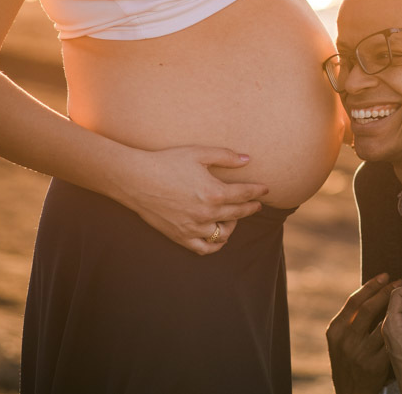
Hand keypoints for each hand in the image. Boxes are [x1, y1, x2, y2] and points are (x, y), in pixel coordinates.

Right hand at [117, 145, 268, 254]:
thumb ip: (225, 157)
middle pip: (238, 213)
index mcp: (214, 192)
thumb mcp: (199, 153)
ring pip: (224, 233)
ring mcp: (194, 227)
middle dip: (250, 208)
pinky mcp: (180, 236)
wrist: (136, 179)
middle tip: (256, 204)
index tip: (265, 189)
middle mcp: (207, 213)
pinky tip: (218, 235)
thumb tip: (247, 159)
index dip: (258, 191)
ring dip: (233, 225)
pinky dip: (215, 244)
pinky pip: (204, 248)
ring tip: (233, 217)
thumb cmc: (167, 162)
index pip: (245, 194)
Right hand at [328, 273, 401, 393]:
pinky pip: (394, 340)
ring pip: (384, 323)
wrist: (352, 393)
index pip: (354, 301)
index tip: (386, 275)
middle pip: (369, 308)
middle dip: (388, 292)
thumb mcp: (342, 341)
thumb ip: (352, 321)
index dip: (371, 286)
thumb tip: (371, 292)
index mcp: (336, 330)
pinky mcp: (374, 365)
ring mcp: (360, 353)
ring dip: (401, 307)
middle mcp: (346, 340)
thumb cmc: (350, 363)